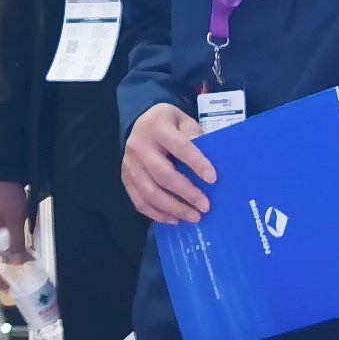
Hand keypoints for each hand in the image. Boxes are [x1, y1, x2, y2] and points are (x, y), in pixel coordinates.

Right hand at [0, 181, 31, 292]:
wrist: (6, 172)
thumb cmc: (9, 196)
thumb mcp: (16, 220)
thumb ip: (16, 243)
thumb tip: (17, 264)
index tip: (7, 287)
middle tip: (10, 284)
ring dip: (0, 263)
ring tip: (13, 273)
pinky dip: (3, 252)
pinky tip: (14, 256)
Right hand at [121, 104, 216, 223]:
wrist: (139, 123)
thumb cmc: (168, 123)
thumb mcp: (183, 120)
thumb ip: (194, 136)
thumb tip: (210, 162)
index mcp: (156, 127)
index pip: (179, 146)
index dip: (196, 163)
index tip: (213, 179)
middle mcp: (139, 146)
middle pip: (163, 174)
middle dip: (186, 193)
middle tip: (205, 206)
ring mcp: (129, 164)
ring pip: (150, 192)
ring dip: (173, 208)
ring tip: (193, 217)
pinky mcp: (125, 179)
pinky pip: (140, 202)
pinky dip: (158, 214)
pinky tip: (174, 219)